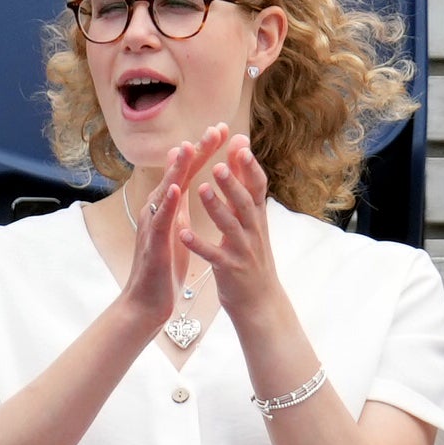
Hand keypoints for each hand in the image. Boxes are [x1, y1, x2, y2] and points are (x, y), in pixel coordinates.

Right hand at [120, 125, 232, 315]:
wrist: (146, 301)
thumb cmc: (161, 267)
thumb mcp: (174, 229)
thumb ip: (177, 206)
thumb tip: (182, 184)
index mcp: (167, 207)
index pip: (188, 172)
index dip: (204, 151)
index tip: (222, 131)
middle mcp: (157, 210)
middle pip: (178, 174)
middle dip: (196, 151)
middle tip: (215, 129)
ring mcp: (152, 225)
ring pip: (165, 191)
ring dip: (177, 169)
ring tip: (189, 147)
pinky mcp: (152, 243)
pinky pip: (159, 220)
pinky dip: (167, 202)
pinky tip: (175, 188)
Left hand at [180, 130, 280, 318]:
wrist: (260, 301)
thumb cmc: (250, 255)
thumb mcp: (250, 221)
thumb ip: (243, 188)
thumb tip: (242, 150)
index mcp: (256, 218)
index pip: (257, 187)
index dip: (250, 166)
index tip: (239, 143)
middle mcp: (253, 231)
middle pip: (245, 203)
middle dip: (232, 183)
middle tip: (218, 164)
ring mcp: (243, 251)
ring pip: (230, 226)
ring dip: (216, 208)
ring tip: (201, 190)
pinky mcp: (230, 270)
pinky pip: (213, 256)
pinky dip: (198, 244)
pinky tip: (183, 234)